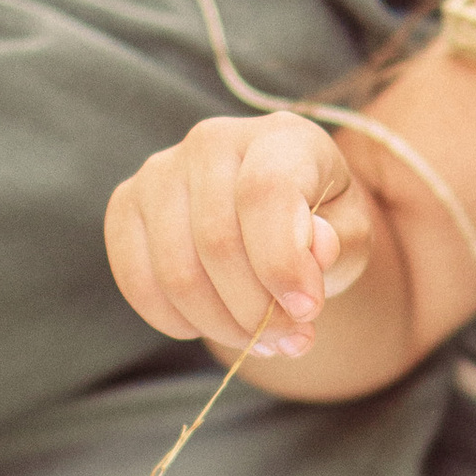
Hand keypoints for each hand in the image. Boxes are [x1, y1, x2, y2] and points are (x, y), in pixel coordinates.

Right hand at [105, 111, 376, 358]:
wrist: (273, 222)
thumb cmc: (320, 227)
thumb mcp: (349, 235)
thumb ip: (338, 242)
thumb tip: (313, 247)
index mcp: (281, 136)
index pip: (265, 192)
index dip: (282, 262)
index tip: (306, 311)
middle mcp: (212, 140)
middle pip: (217, 241)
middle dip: (256, 311)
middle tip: (289, 339)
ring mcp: (160, 171)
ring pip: (177, 271)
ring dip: (221, 326)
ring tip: (259, 340)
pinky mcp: (126, 205)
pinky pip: (138, 281)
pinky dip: (177, 321)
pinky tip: (212, 325)